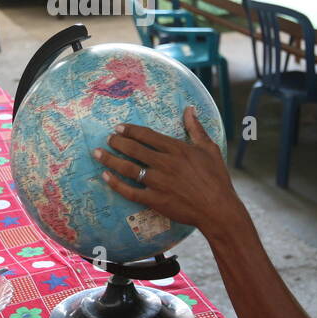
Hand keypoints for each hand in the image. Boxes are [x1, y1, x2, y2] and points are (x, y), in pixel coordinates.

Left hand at [93, 106, 246, 240]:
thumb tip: (189, 109)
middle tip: (107, 138)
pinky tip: (106, 177)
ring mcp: (159, 182)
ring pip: (128, 168)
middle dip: (117, 142)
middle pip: (134, 149)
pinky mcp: (155, 200)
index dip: (131, 130)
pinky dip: (116, 184)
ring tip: (98, 153)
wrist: (218, 208)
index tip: (119, 127)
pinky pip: (131, 191)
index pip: (147, 136)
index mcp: (177, 149)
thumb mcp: (209, 149)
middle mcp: (165, 163)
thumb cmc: (216, 178)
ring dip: (111, 159)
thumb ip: (196, 128)